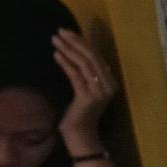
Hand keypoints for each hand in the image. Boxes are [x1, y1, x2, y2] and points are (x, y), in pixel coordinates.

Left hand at [51, 26, 116, 156]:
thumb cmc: (81, 113)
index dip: (82, 42)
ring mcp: (100, 92)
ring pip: (84, 64)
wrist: (81, 134)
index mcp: (111, 82)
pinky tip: (56, 55)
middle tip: (60, 31)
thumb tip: (78, 51)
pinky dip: (65, 64)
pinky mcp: (88, 97)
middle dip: (75, 42)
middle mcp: (109, 85)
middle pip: (91, 57)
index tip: (68, 33)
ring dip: (68, 50)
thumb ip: (86, 73)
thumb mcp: (86, 88)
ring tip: (55, 40)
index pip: (97, 57)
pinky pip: (75, 75)